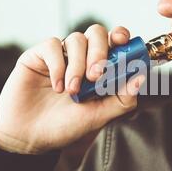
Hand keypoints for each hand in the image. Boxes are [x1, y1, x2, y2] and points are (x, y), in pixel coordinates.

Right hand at [0, 25, 144, 153]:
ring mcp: (60, 56)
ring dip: (78, 65)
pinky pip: (52, 45)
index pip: (114, 42)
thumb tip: (140, 78)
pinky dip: (58, 65)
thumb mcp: (99, 115)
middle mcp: (81, 58)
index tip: (123, 43)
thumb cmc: (66, 126)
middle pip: (96, 33)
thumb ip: (122, 99)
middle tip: (95, 76)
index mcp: (99, 68)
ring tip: (72, 91)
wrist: (31, 137)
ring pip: (76, 39)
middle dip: (100, 51)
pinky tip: (57, 86)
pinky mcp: (38, 56)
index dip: (121, 37)